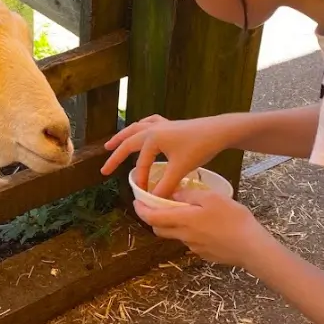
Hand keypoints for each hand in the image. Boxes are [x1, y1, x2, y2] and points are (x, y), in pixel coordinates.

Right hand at [102, 114, 233, 198]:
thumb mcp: (181, 168)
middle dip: (115, 157)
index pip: (141, 163)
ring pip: (135, 130)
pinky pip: (148, 123)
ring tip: (109, 145)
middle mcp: (152, 129)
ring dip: (122, 138)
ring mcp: (161, 124)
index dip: (141, 180)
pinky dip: (140, 127)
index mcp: (152, 138)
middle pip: (128, 143)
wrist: (218, 130)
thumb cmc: (199, 147)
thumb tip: (154, 200)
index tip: (142, 193)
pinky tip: (140, 130)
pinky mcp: (170, 124)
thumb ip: (165, 185)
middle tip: (105, 170)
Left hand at [133, 188, 272, 267]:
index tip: (136, 203)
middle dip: (154, 219)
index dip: (141, 210)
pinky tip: (207, 226)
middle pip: (160, 229)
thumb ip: (189, 196)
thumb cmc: (232, 219)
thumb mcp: (211, 198)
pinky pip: (191, 242)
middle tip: (158, 207)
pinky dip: (191, 233)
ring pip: (176, 236)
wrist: (251, 247)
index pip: (152, 217)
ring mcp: (194, 248)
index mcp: (183, 221)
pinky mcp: (205, 254)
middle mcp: (184, 236)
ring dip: (174, 225)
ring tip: (189, 213)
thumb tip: (173, 195)